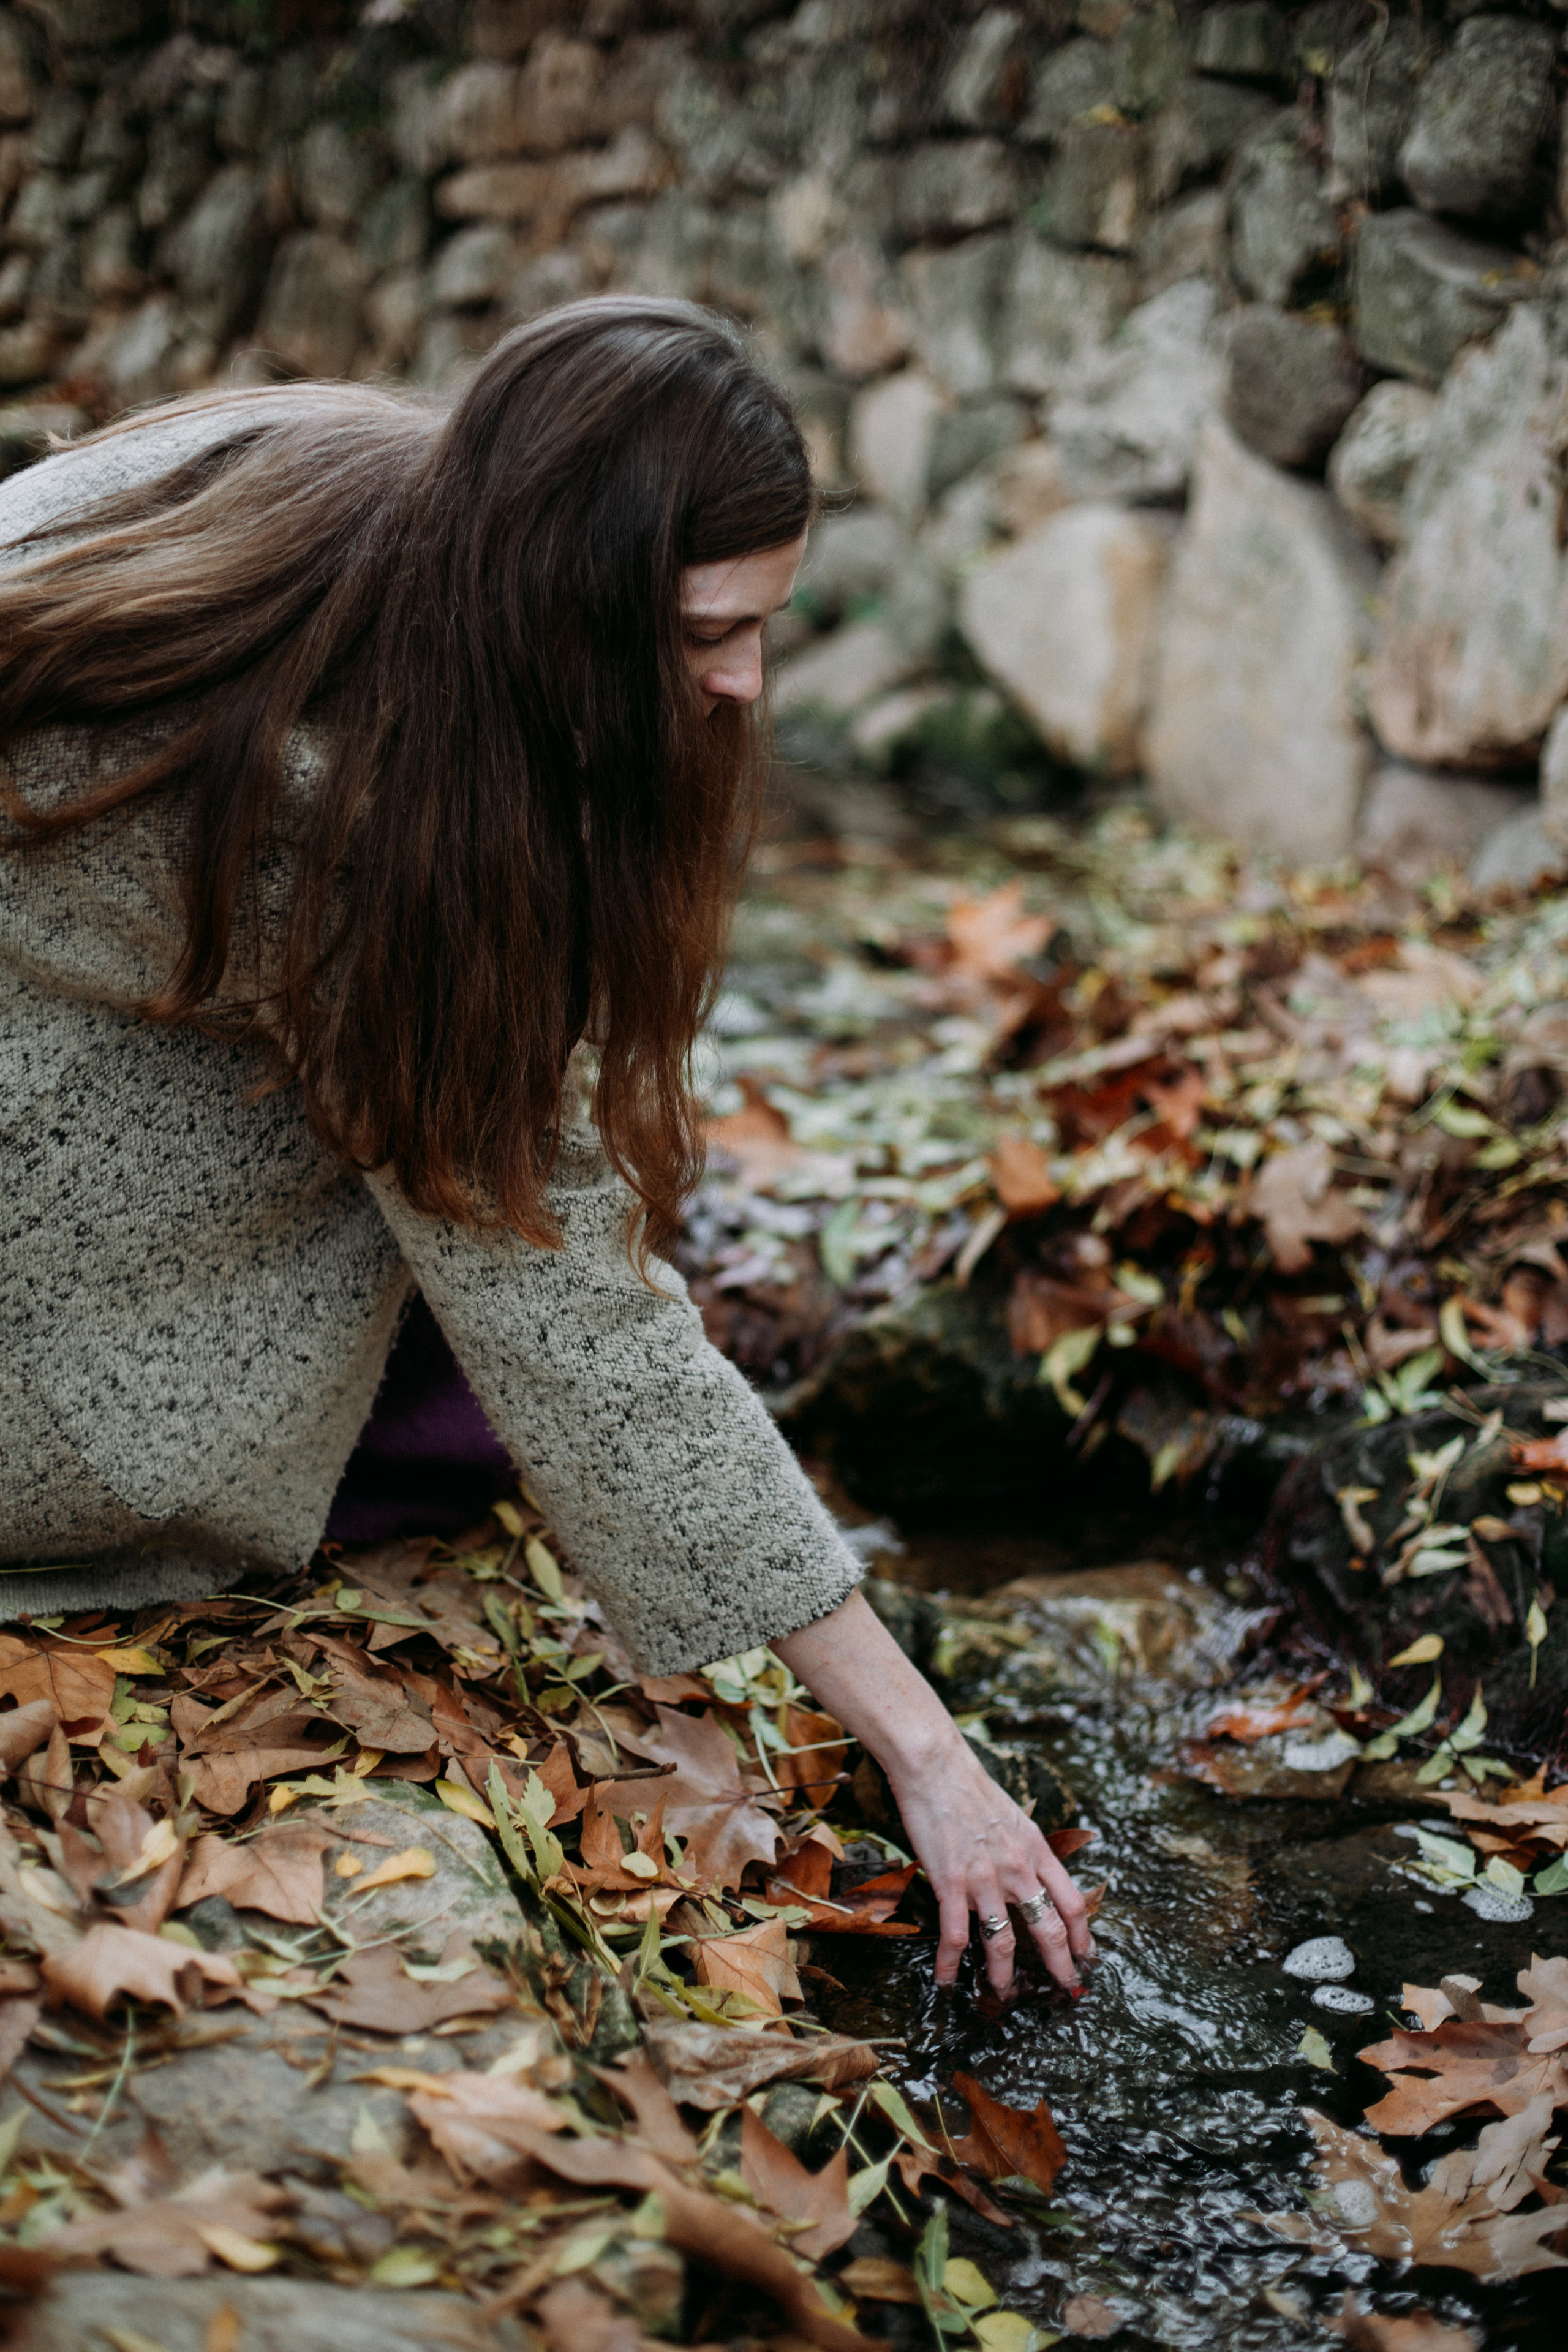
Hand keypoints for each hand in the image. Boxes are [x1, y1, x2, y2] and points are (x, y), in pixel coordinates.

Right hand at [773, 1589, 1094, 1996]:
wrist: (937, 1767)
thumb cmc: (972, 1787)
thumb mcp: (1015, 1816)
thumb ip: (1026, 1849)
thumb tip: (1034, 1875)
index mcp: (1037, 1851)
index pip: (1072, 1903)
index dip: (1083, 1936)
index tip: (1087, 1957)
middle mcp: (1018, 1869)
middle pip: (1049, 1929)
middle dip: (1060, 1966)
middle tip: (1065, 1989)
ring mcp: (985, 1879)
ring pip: (1003, 1941)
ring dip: (1003, 1975)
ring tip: (1003, 1994)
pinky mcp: (951, 1883)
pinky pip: (955, 1935)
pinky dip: (950, 1963)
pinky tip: (946, 1980)